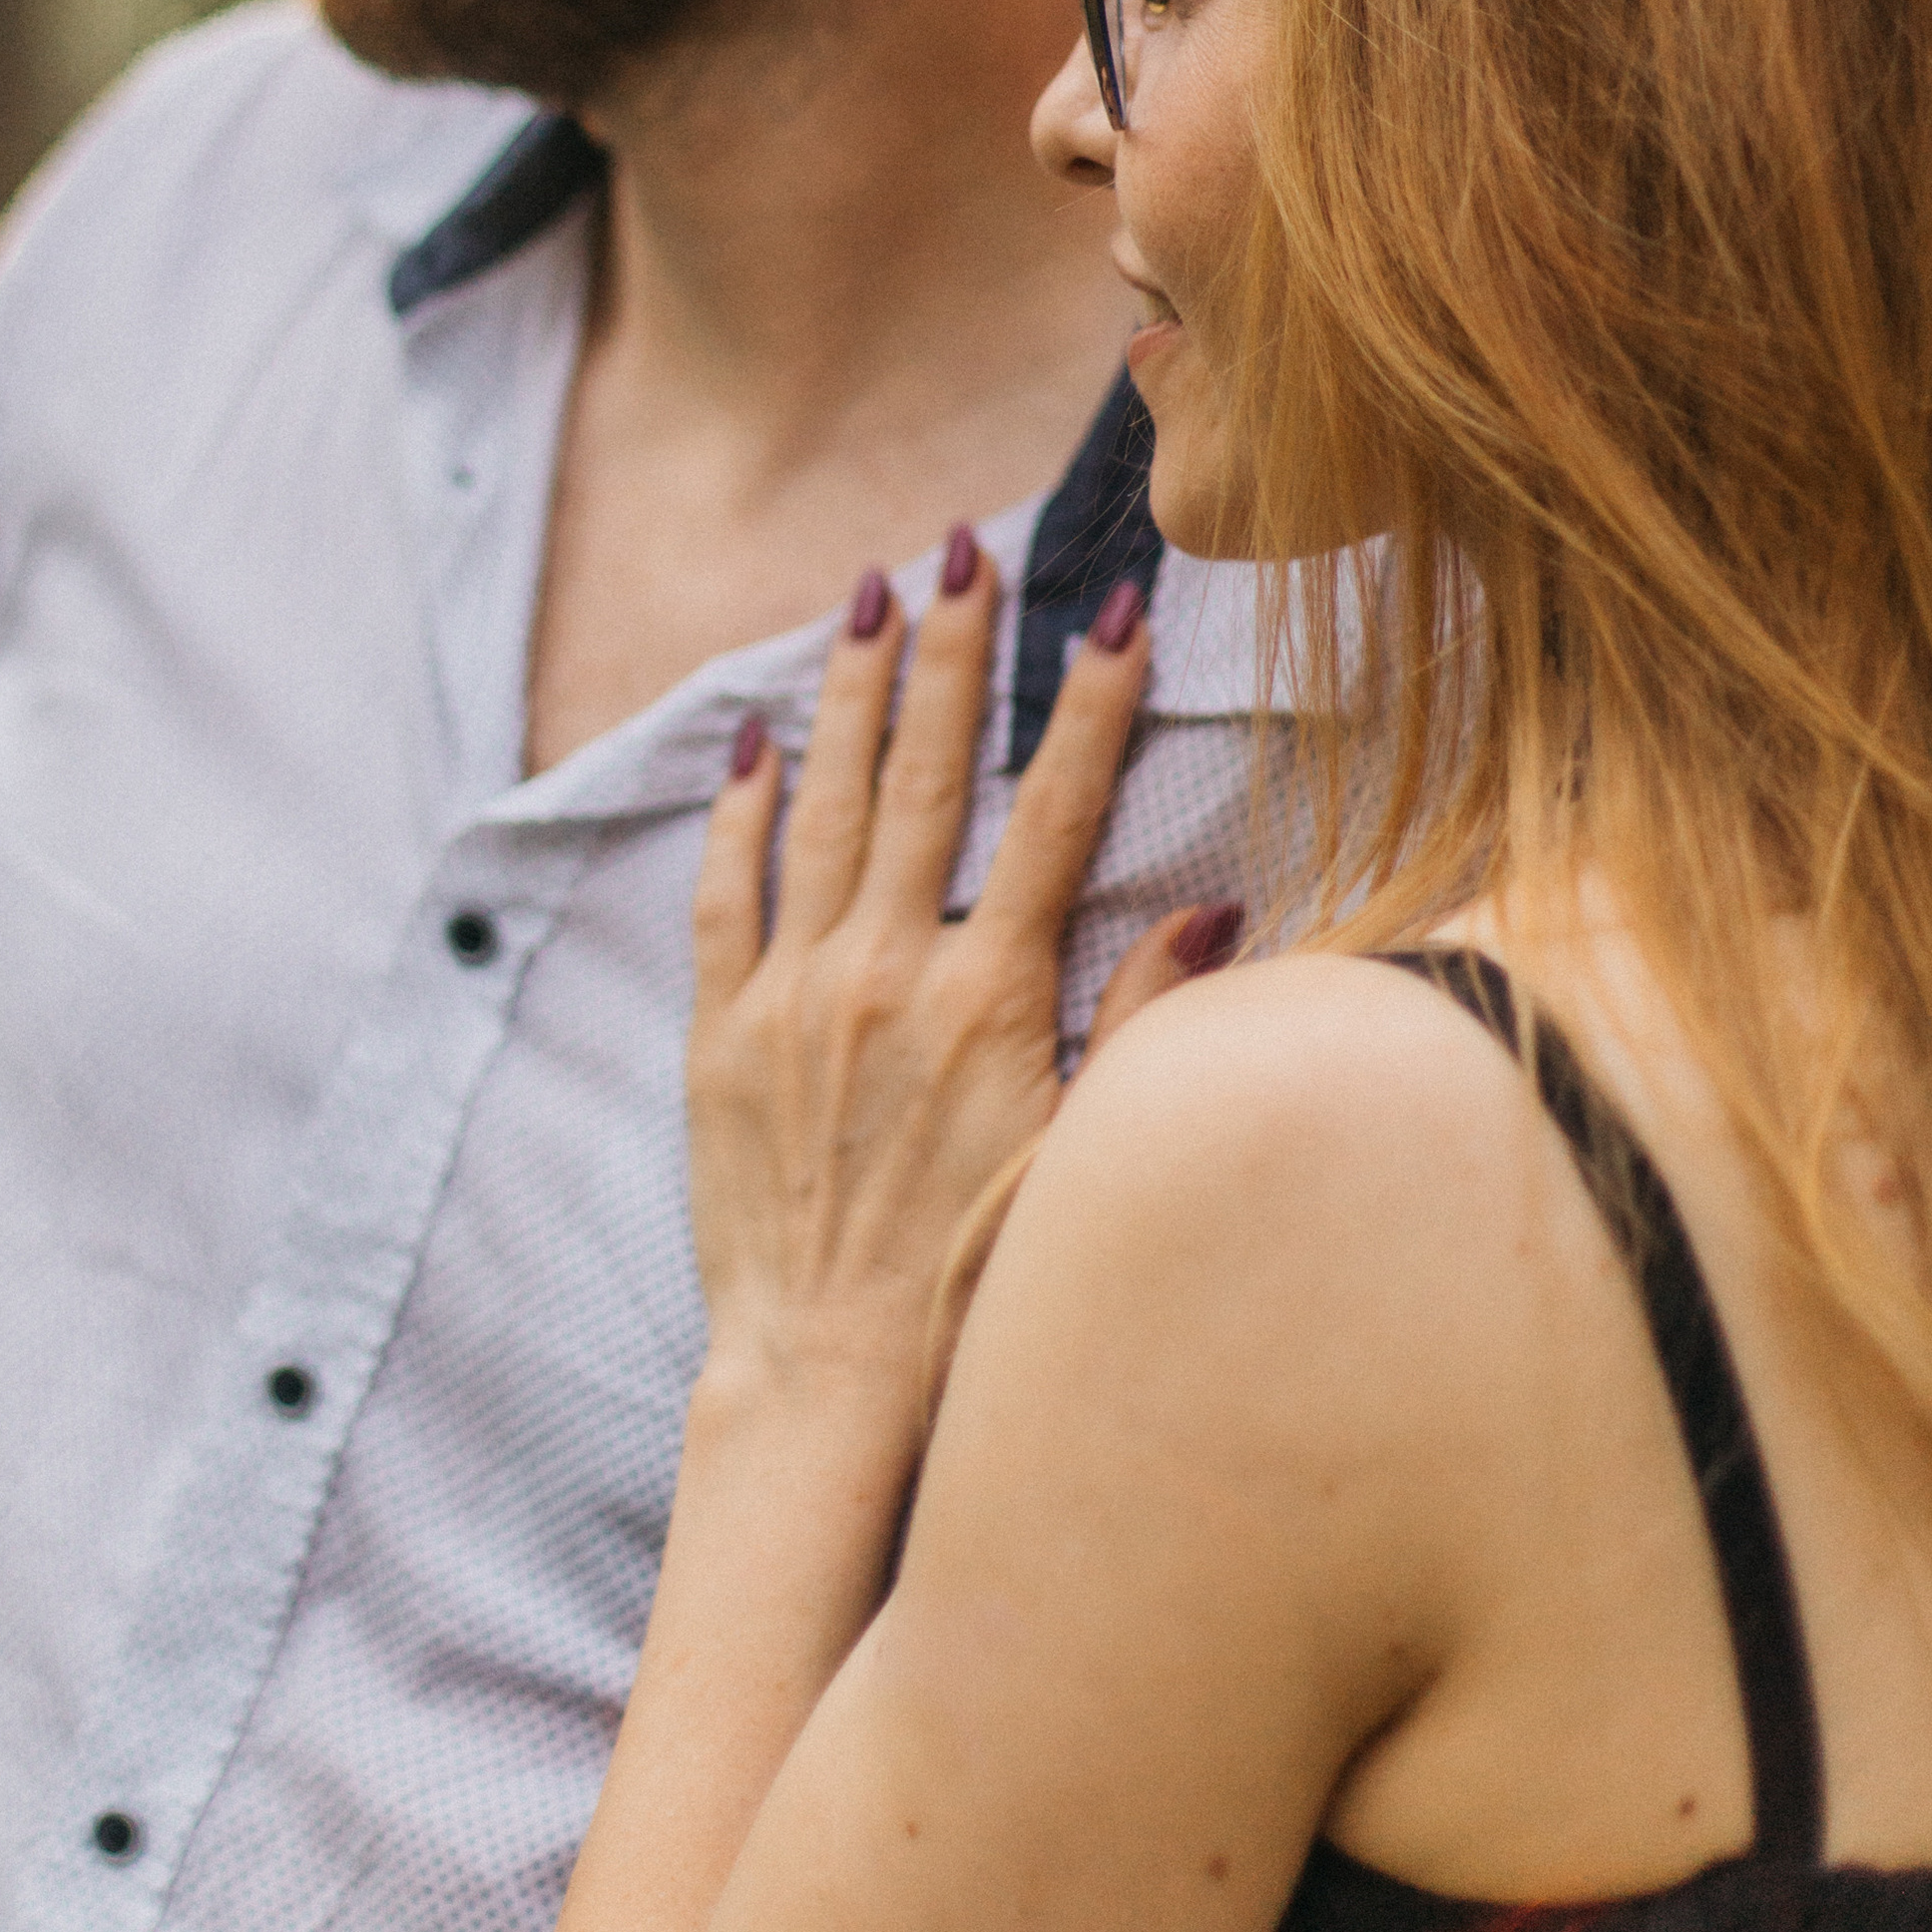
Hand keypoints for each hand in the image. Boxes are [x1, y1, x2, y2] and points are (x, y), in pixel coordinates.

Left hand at [687, 537, 1155, 1425]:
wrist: (826, 1384)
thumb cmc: (974, 1289)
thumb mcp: (1086, 1158)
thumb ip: (1145, 1027)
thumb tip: (1210, 911)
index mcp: (992, 999)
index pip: (1055, 813)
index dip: (1089, 704)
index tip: (1113, 607)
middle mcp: (888, 974)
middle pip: (928, 775)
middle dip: (951, 651)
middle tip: (961, 547)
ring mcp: (794, 996)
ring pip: (824, 806)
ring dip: (851, 692)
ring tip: (868, 593)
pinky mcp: (721, 1034)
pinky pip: (725, 893)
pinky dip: (739, 810)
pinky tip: (754, 739)